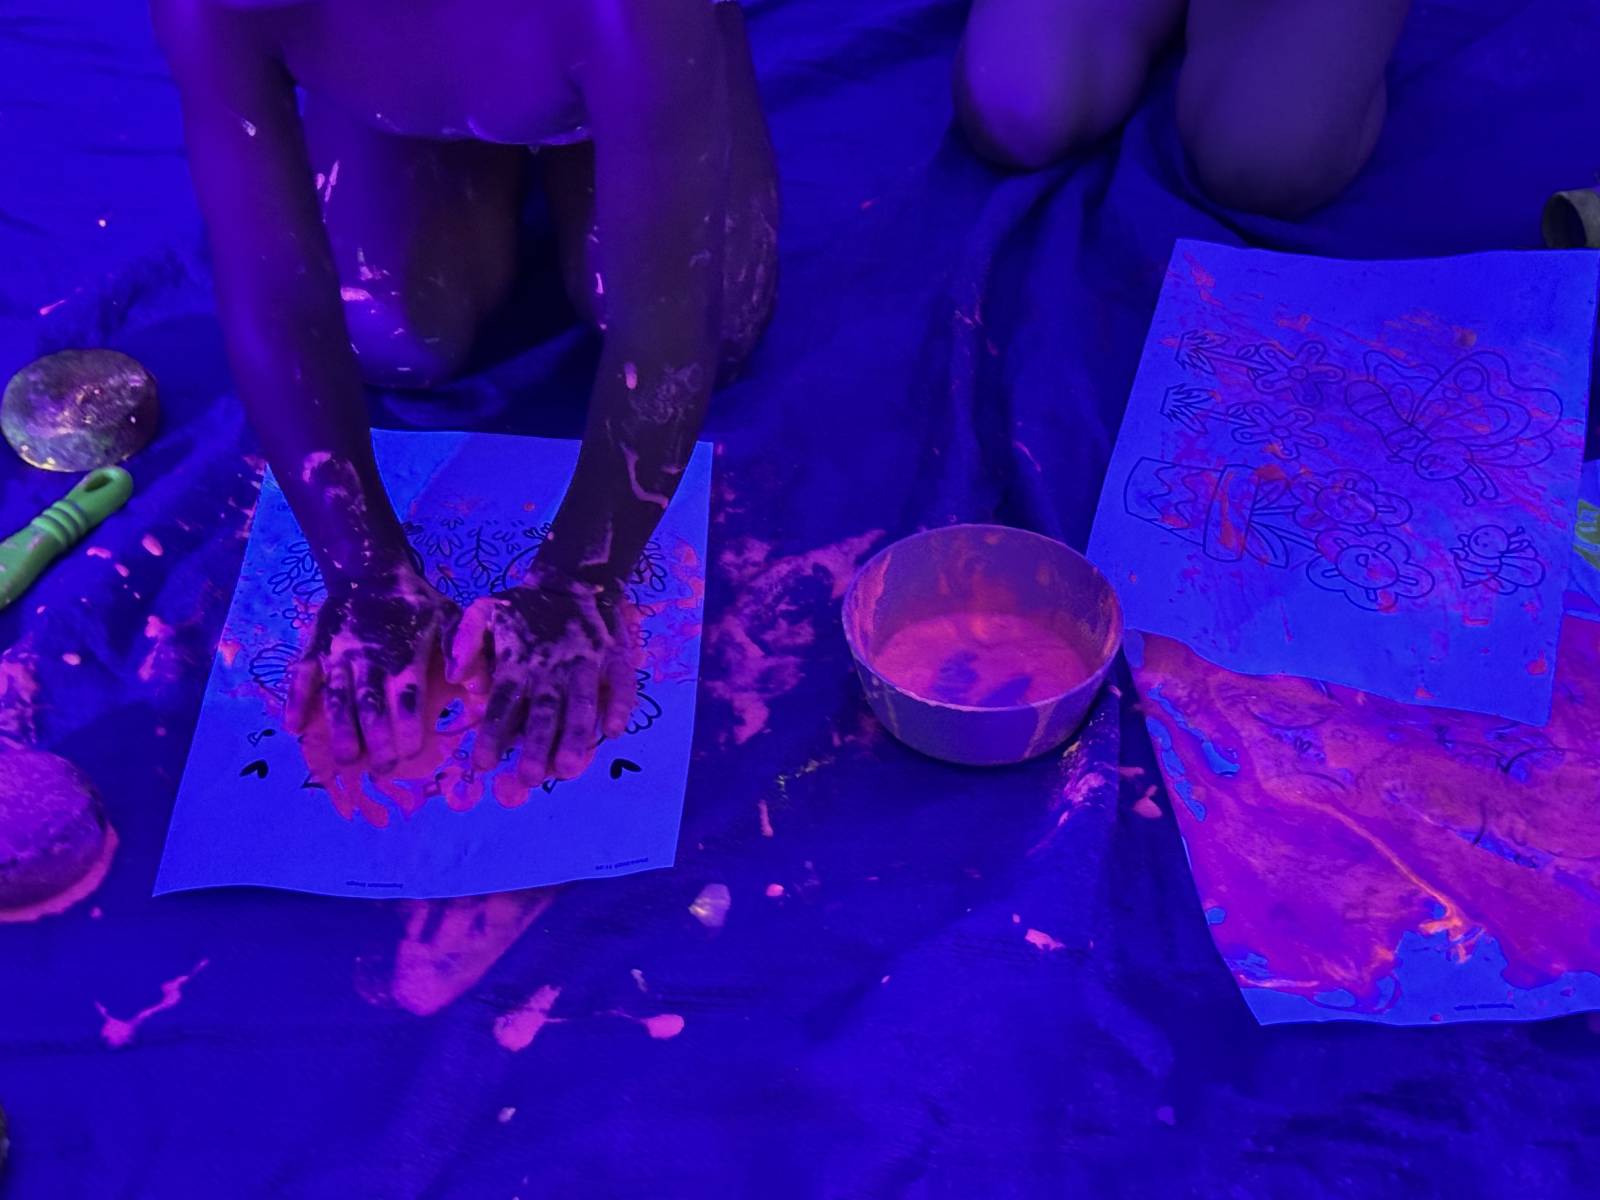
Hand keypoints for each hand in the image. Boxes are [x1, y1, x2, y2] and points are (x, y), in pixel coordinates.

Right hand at [284, 564, 459, 771]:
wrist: (371, 574)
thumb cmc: (415, 605)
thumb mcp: (448, 617)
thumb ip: (461, 650)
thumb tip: (472, 684)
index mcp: (404, 655)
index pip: (407, 697)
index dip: (409, 725)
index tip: (411, 751)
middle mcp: (369, 659)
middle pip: (371, 704)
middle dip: (377, 739)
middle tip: (383, 768)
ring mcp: (338, 655)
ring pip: (338, 696)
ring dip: (340, 729)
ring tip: (345, 758)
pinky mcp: (314, 649)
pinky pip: (302, 676)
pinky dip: (296, 700)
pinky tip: (293, 727)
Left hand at [447, 563, 639, 783]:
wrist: (570, 581)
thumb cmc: (523, 609)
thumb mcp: (484, 611)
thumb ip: (465, 639)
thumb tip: (458, 676)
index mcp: (518, 663)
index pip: (502, 703)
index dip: (492, 734)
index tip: (483, 764)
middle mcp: (552, 670)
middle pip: (543, 713)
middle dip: (536, 747)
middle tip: (529, 778)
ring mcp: (586, 665)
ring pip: (580, 705)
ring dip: (574, 737)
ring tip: (568, 768)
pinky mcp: (615, 659)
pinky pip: (620, 684)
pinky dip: (618, 706)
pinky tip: (613, 731)